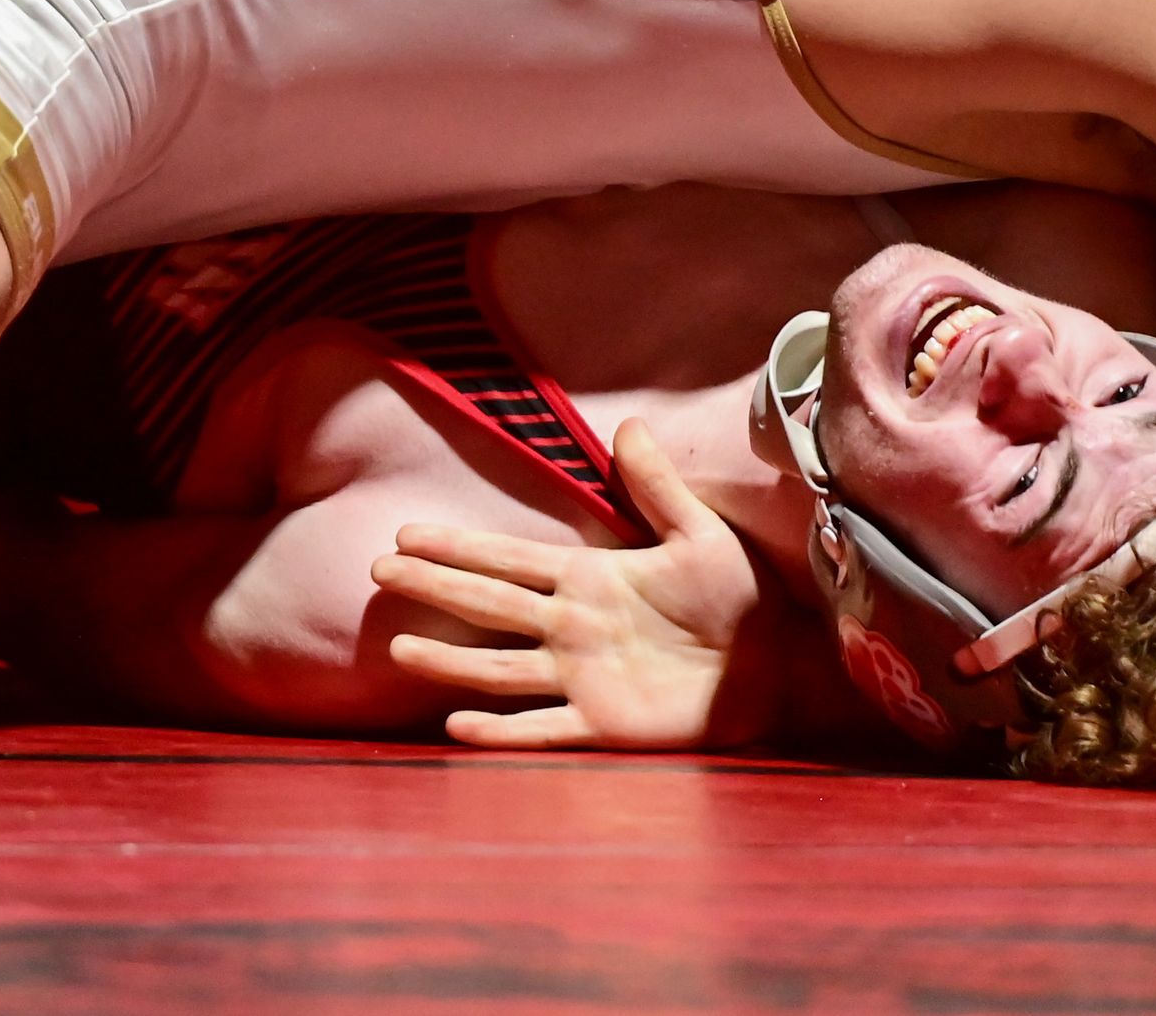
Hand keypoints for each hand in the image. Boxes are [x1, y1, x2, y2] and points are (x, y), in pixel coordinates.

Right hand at [368, 420, 775, 749]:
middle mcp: (571, 629)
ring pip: (501, 668)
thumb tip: (628, 424)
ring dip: (451, 662)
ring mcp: (581, 678)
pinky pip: (542, 729)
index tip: (406, 534)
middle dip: (436, 589)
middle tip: (380, 572)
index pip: (509, 560)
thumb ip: (657, 487)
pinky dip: (501, 732)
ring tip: (400, 650)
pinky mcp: (602, 726)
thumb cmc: (738, 598)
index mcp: (589, 580)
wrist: (775, 665)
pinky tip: (459, 727)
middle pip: (489, 606)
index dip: (459, 547)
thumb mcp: (699, 534)